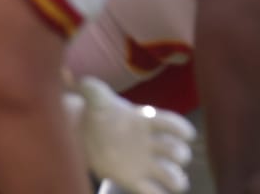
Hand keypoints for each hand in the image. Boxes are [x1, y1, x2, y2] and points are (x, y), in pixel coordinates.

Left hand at [66, 77, 194, 193]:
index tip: (189, 134)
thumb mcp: (95, 97)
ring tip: (178, 184)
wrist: (87, 134)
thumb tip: (70, 76)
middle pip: (173, 148)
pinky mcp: (134, 180)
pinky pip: (151, 190)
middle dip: (179, 153)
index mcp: (145, 120)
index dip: (180, 128)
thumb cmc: (98, 113)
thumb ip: (89, 88)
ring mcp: (145, 163)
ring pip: (168, 172)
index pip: (167, 122)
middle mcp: (150, 142)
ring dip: (175, 178)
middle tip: (179, 157)